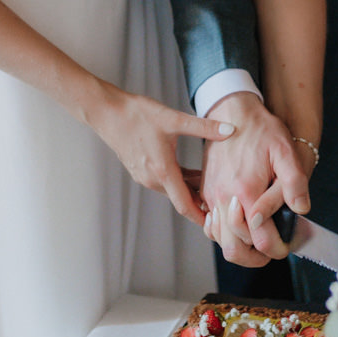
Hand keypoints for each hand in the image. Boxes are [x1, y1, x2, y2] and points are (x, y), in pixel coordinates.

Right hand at [94, 83, 235, 227]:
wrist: (106, 111)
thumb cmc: (137, 115)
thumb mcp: (174, 119)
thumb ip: (204, 127)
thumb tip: (230, 130)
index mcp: (162, 172)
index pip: (185, 205)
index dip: (202, 217)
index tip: (217, 225)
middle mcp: (152, 179)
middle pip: (181, 198)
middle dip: (202, 202)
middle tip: (224, 202)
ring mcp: (144, 176)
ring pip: (173, 189)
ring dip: (191, 189)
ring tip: (213, 186)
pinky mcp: (140, 169)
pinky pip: (164, 181)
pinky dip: (180, 181)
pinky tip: (192, 172)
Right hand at [199, 92, 312, 267]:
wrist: (232, 111)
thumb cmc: (261, 129)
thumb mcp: (285, 151)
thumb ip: (294, 183)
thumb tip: (301, 210)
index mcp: (246, 192)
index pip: (260, 240)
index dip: (276, 250)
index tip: (286, 248)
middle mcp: (224, 198)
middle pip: (233, 248)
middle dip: (253, 258)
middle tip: (270, 253)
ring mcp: (211, 196)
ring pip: (219, 239)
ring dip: (238, 246)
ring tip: (257, 242)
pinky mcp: (205, 191)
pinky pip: (210, 224)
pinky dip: (223, 233)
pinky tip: (239, 226)